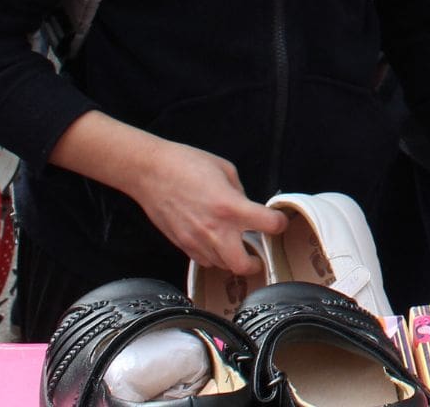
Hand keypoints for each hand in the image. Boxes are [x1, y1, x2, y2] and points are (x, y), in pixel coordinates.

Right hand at [129, 139, 286, 275]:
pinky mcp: (182, 244)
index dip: (279, 223)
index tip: (278, 221)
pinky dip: (213, 257)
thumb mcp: (225, 169)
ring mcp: (196, 240)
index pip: (269, 224)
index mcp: (231, 206)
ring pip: (221, 266)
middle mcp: (215, 229)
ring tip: (234, 247)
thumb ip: (239, 193)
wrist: (150, 172)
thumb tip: (246, 207)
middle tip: (257, 256)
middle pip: (242, 265)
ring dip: (232, 259)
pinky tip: (214, 244)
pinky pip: (203, 261)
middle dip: (255, 263)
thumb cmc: (186, 164)